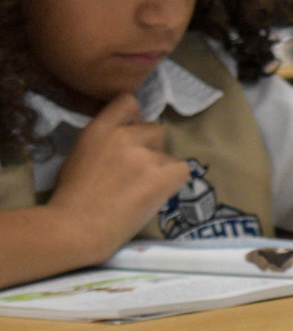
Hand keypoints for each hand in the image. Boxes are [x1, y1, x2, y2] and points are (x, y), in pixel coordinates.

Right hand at [47, 95, 191, 257]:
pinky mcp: (164, 176)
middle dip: (149, 147)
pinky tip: (158, 193)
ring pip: (167, 154)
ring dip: (160, 169)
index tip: (131, 132)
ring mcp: (147, 156)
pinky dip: (174, 181)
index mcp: (100, 129)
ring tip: (141, 190)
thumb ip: (104, 142)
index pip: (128, 102)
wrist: (78, 227)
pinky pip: (182, 170)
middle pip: (155, 130)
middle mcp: (126, 136)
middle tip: (135, 171)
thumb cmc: (71, 197)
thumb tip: (122, 140)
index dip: (133, 118)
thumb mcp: (79, 155)